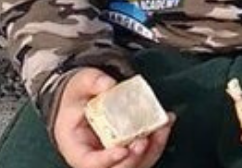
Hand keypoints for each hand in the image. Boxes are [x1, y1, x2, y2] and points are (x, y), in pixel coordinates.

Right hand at [52, 68, 173, 167]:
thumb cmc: (78, 96)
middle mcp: (94, 157)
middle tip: (145, 140)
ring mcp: (113, 156)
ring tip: (163, 126)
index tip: (123, 150)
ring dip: (153, 149)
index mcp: (75, 146)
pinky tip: (166, 123)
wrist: (86, 99)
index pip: (89, 162)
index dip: (106, 160)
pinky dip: (159, 141)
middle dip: (133, 159)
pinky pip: (146, 154)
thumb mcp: (79, 83)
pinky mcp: (130, 150)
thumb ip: (92, 81)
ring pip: (135, 164)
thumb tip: (109, 85)